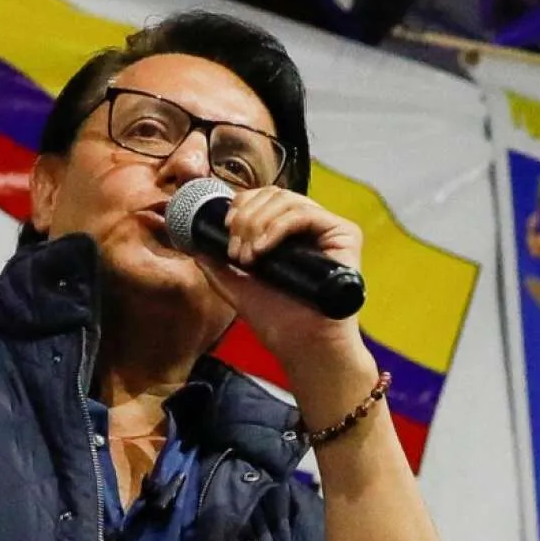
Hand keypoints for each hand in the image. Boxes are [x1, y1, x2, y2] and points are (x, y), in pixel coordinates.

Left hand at [194, 186, 365, 368]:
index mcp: (288, 234)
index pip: (264, 199)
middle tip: (236, 251)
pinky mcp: (344, 234)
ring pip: (286, 200)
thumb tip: (195, 244)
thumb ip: (217, 265)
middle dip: (245, 217)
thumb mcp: (237, 287)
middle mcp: (310, 227)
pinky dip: (276, 227)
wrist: (304, 347)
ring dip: (256, 224)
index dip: (241, 206)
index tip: (225, 229)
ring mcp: (328, 229)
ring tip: (248, 257)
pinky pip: (304, 214)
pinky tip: (262, 250)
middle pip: (273, 194)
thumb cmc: (279, 321)